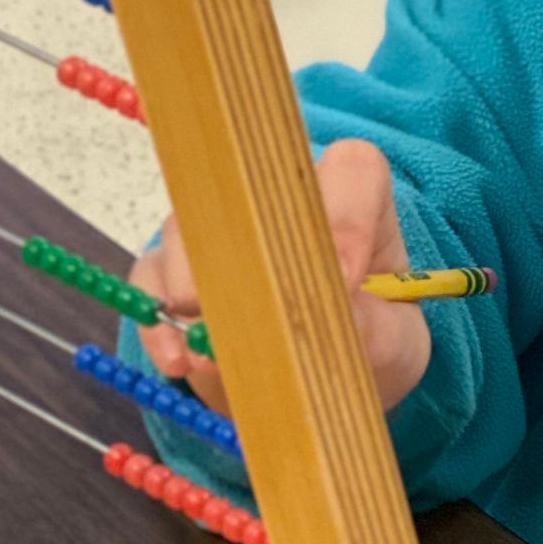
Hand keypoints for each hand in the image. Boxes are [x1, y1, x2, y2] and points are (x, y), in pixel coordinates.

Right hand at [128, 139, 432, 417]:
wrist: (317, 375)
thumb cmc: (366, 342)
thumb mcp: (393, 346)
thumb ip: (378, 330)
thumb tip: (343, 317)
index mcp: (355, 201)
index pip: (353, 168)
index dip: (347, 214)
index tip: (344, 280)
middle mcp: (280, 199)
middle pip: (251, 190)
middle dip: (247, 251)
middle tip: (248, 310)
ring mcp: (219, 226)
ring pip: (191, 227)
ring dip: (195, 289)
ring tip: (209, 349)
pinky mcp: (173, 266)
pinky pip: (149, 275)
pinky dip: (158, 319)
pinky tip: (176, 357)